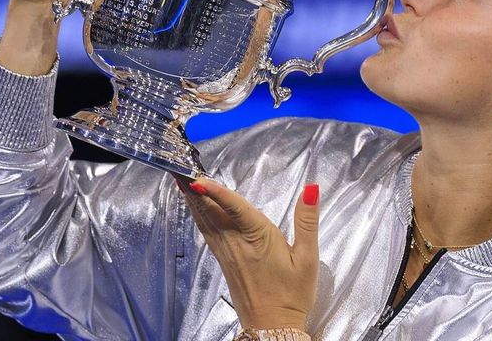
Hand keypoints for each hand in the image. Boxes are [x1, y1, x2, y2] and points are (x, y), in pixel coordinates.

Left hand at [180, 178, 320, 330]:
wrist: (273, 327)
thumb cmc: (291, 295)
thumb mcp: (308, 258)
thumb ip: (307, 221)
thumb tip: (311, 190)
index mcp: (258, 239)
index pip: (235, 208)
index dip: (217, 192)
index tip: (199, 179)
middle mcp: (237, 243)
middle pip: (211, 211)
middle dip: (195, 189)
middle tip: (181, 167)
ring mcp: (226, 252)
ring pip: (204, 220)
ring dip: (192, 199)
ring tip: (181, 179)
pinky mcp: (223, 259)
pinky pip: (206, 232)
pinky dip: (198, 215)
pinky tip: (194, 207)